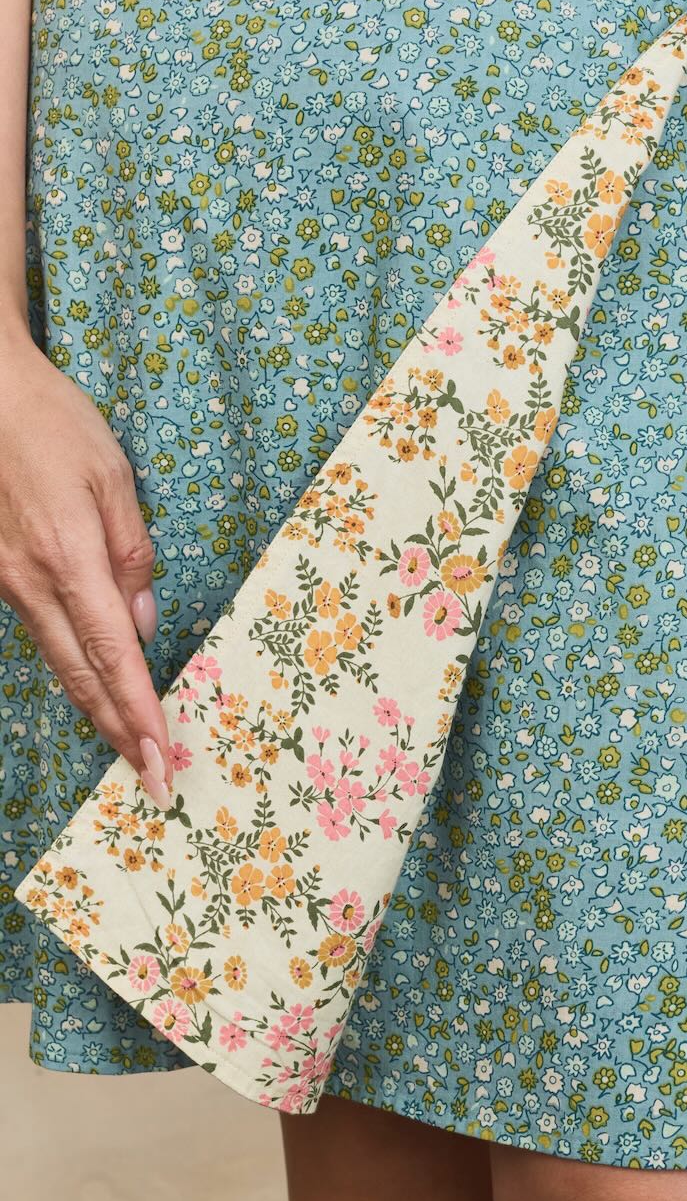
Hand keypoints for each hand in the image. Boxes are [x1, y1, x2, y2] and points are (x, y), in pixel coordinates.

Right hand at [0, 334, 172, 803]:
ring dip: (94, 703)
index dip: (135, 710)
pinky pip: (41, 629)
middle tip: (151, 776)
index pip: (111, 653)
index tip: (157, 756)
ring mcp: (7, 582)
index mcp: (68, 559)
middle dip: (117, 729)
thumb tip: (143, 622)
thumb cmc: (51, 424)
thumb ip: (131, 553)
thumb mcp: (111, 476)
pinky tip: (92, 682)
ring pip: (57, 657)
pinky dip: (71, 665)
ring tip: (128, 743)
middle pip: (80, 673)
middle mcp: (31, 583)